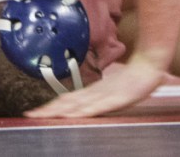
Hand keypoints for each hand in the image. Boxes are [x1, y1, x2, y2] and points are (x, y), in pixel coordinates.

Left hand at [24, 53, 166, 118]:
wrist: (150, 64)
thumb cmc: (134, 78)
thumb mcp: (114, 87)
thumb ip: (100, 95)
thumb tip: (84, 103)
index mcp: (94, 91)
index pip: (68, 99)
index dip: (51, 105)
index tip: (34, 111)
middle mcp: (96, 92)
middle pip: (68, 102)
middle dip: (49, 109)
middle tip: (30, 115)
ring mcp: (105, 95)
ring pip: (78, 104)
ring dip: (60, 110)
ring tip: (43, 115)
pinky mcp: (116, 97)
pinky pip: (97, 106)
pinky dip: (84, 111)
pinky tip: (74, 115)